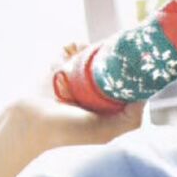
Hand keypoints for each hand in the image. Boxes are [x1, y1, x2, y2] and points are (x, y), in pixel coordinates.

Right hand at [8, 47, 144, 154]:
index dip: (135, 76)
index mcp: (107, 107)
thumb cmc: (69, 131)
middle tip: (123, 48)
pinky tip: (79, 47)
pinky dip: (77, 44)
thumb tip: (144, 96)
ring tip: (102, 47)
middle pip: (113, 68)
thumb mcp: (106, 131)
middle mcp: (94, 92)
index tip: (141, 64)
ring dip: (100, 48)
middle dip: (119, 58)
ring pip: (95, 55)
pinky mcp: (61, 65)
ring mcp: (77, 77)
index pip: (128, 88)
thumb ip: (131, 120)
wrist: (31, 120)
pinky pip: (73, 47)